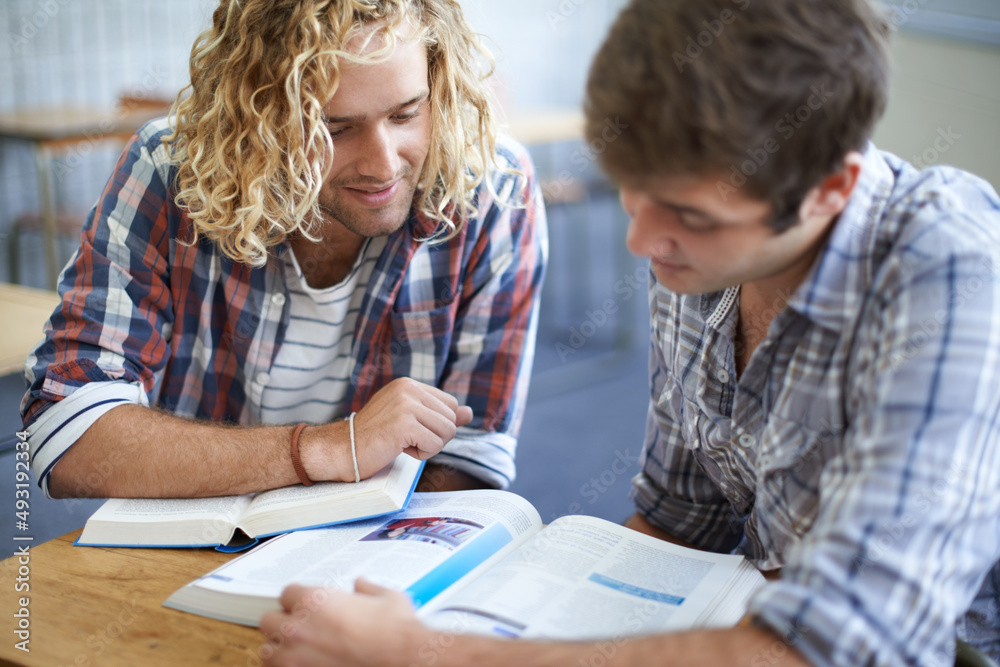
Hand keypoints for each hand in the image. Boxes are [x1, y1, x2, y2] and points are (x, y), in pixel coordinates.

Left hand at [259, 579, 426, 666]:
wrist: (405, 661)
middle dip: (284, 623)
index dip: (299, 599)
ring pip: (267, 651)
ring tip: (298, 652)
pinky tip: (305, 665)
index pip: (287, 593)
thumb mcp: (387, 598)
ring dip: (280, 650)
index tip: (308, 606)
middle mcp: (300, 628)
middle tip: (301, 628)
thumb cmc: (396, 633)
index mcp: (316, 600)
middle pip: (269, 620)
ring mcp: (296, 658)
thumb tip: (362, 585)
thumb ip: (368, 589)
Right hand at [301, 378, 473, 481]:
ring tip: (401, 444)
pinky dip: (421, 454)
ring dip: (429, 446)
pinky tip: (399, 449)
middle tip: (405, 439)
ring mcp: (405, 405)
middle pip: (452, 419)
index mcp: (408, 384)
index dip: (436, 425)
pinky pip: (435, 445)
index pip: (451, 404)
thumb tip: (469, 412)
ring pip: (447, 432)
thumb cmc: (374, 438)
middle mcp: (408, 389)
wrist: (341, 450)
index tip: (411, 430)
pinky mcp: (403, 424)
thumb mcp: (410, 420)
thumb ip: (439, 415)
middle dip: (435, 437)